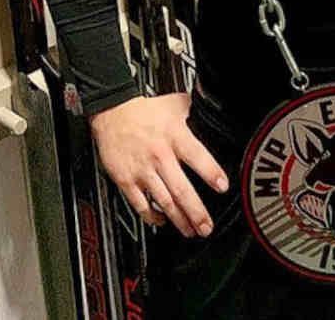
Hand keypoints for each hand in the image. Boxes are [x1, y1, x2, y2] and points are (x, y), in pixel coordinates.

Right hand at [89, 93, 228, 238]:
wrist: (112, 110)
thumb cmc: (145, 109)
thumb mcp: (176, 103)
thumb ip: (196, 112)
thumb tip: (212, 112)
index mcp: (175, 136)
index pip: (197, 156)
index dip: (211, 173)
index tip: (222, 187)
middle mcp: (160, 155)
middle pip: (181, 188)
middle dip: (196, 211)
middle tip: (207, 226)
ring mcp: (142, 170)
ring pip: (163, 201)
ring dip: (178, 219)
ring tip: (190, 231)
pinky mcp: (126, 180)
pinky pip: (140, 204)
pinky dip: (152, 216)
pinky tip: (162, 221)